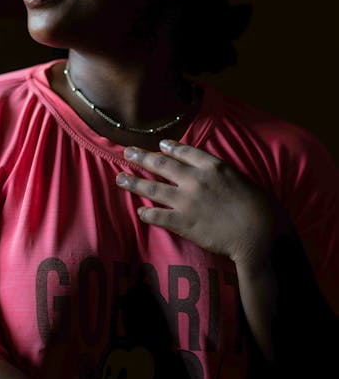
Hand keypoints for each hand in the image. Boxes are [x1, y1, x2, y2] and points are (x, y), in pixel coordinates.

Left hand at [116, 140, 281, 266]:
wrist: (258, 233)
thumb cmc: (258, 207)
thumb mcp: (240, 179)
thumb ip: (221, 174)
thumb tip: (209, 172)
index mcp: (212, 166)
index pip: (184, 152)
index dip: (169, 148)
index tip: (160, 145)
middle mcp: (195, 180)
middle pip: (161, 164)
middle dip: (141, 157)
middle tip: (127, 152)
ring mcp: (187, 201)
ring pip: (153, 188)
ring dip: (134, 182)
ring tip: (119, 179)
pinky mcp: (183, 222)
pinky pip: (158, 216)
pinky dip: (147, 213)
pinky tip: (140, 211)